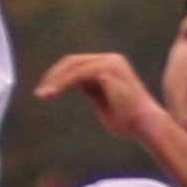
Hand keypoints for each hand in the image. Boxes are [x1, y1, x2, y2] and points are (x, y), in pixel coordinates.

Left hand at [36, 51, 172, 149]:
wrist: (146, 127)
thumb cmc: (129, 122)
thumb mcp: (104, 102)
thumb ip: (93, 90)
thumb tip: (78, 84)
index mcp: (112, 65)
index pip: (78, 64)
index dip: (59, 76)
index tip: (46, 92)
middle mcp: (111, 59)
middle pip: (72, 61)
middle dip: (53, 76)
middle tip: (40, 93)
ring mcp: (110, 62)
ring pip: (73, 66)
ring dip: (55, 81)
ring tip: (43, 96)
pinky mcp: (107, 71)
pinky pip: (77, 74)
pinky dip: (62, 83)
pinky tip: (52, 94)